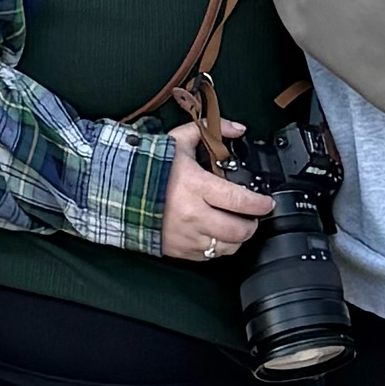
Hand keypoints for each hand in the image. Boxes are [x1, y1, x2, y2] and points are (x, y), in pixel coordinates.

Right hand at [157, 124, 275, 264]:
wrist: (118, 192)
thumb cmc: (149, 167)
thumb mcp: (179, 141)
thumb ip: (211, 130)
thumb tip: (237, 129)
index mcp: (196, 186)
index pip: (239, 201)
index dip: (259, 205)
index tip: (266, 203)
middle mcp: (193, 214)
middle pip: (238, 230)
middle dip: (252, 225)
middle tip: (253, 217)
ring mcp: (186, 236)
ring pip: (226, 247)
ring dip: (237, 238)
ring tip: (236, 226)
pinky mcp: (178, 250)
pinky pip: (208, 256)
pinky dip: (218, 248)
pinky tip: (216, 235)